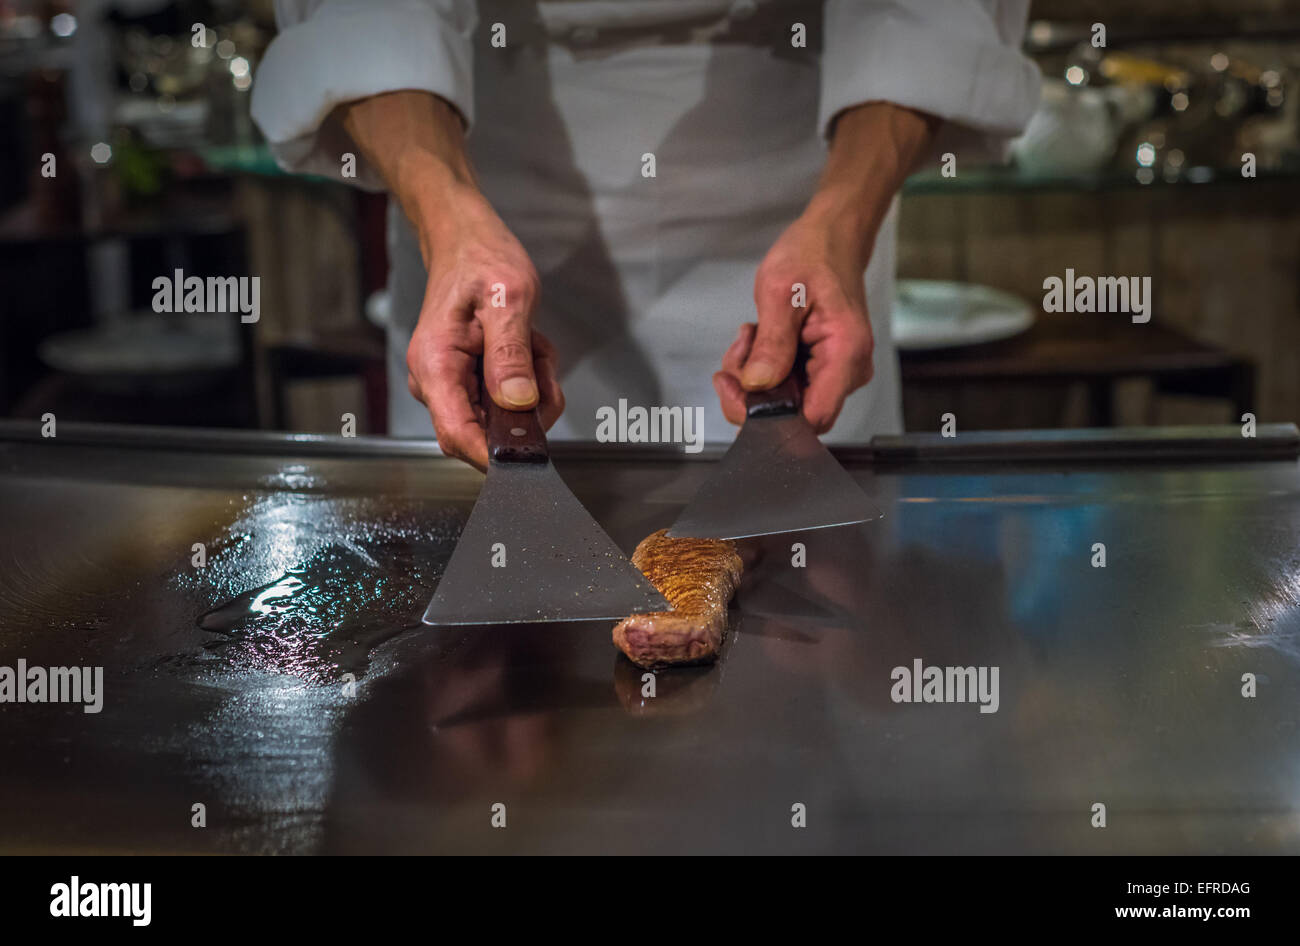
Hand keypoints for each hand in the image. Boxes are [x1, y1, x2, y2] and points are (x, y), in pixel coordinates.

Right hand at [337, 91, 564, 470]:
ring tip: (532, 344)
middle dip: (525, 409)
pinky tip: (527, 347)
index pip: (458, 435)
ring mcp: (451, 384)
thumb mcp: (509, 300)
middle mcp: (435, 382)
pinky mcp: (468, 381)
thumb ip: (511, 354)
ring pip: (502, 417)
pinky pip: (506, 401)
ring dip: (531, 388)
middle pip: (485, 432)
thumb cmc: (480, 259)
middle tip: (540, 360)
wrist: (464, 238)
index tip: (531, 451)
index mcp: (435, 365)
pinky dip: (528, 378)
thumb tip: (517, 403)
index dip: (494, 454)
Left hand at [713, 102, 937, 434]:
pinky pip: (788, 385)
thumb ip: (772, 342)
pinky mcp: (823, 367)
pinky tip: (758, 339)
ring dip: (755, 378)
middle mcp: (847, 370)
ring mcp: (836, 371)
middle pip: (795, 414)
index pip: (810, 418)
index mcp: (845, 354)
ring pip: (786, 400)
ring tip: (749, 336)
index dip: (767, 415)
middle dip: (753, 393)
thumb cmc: (814, 254)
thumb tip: (757, 384)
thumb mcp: (781, 292)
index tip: (736, 388)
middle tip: (736, 354)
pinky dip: (764, 369)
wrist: (833, 237)